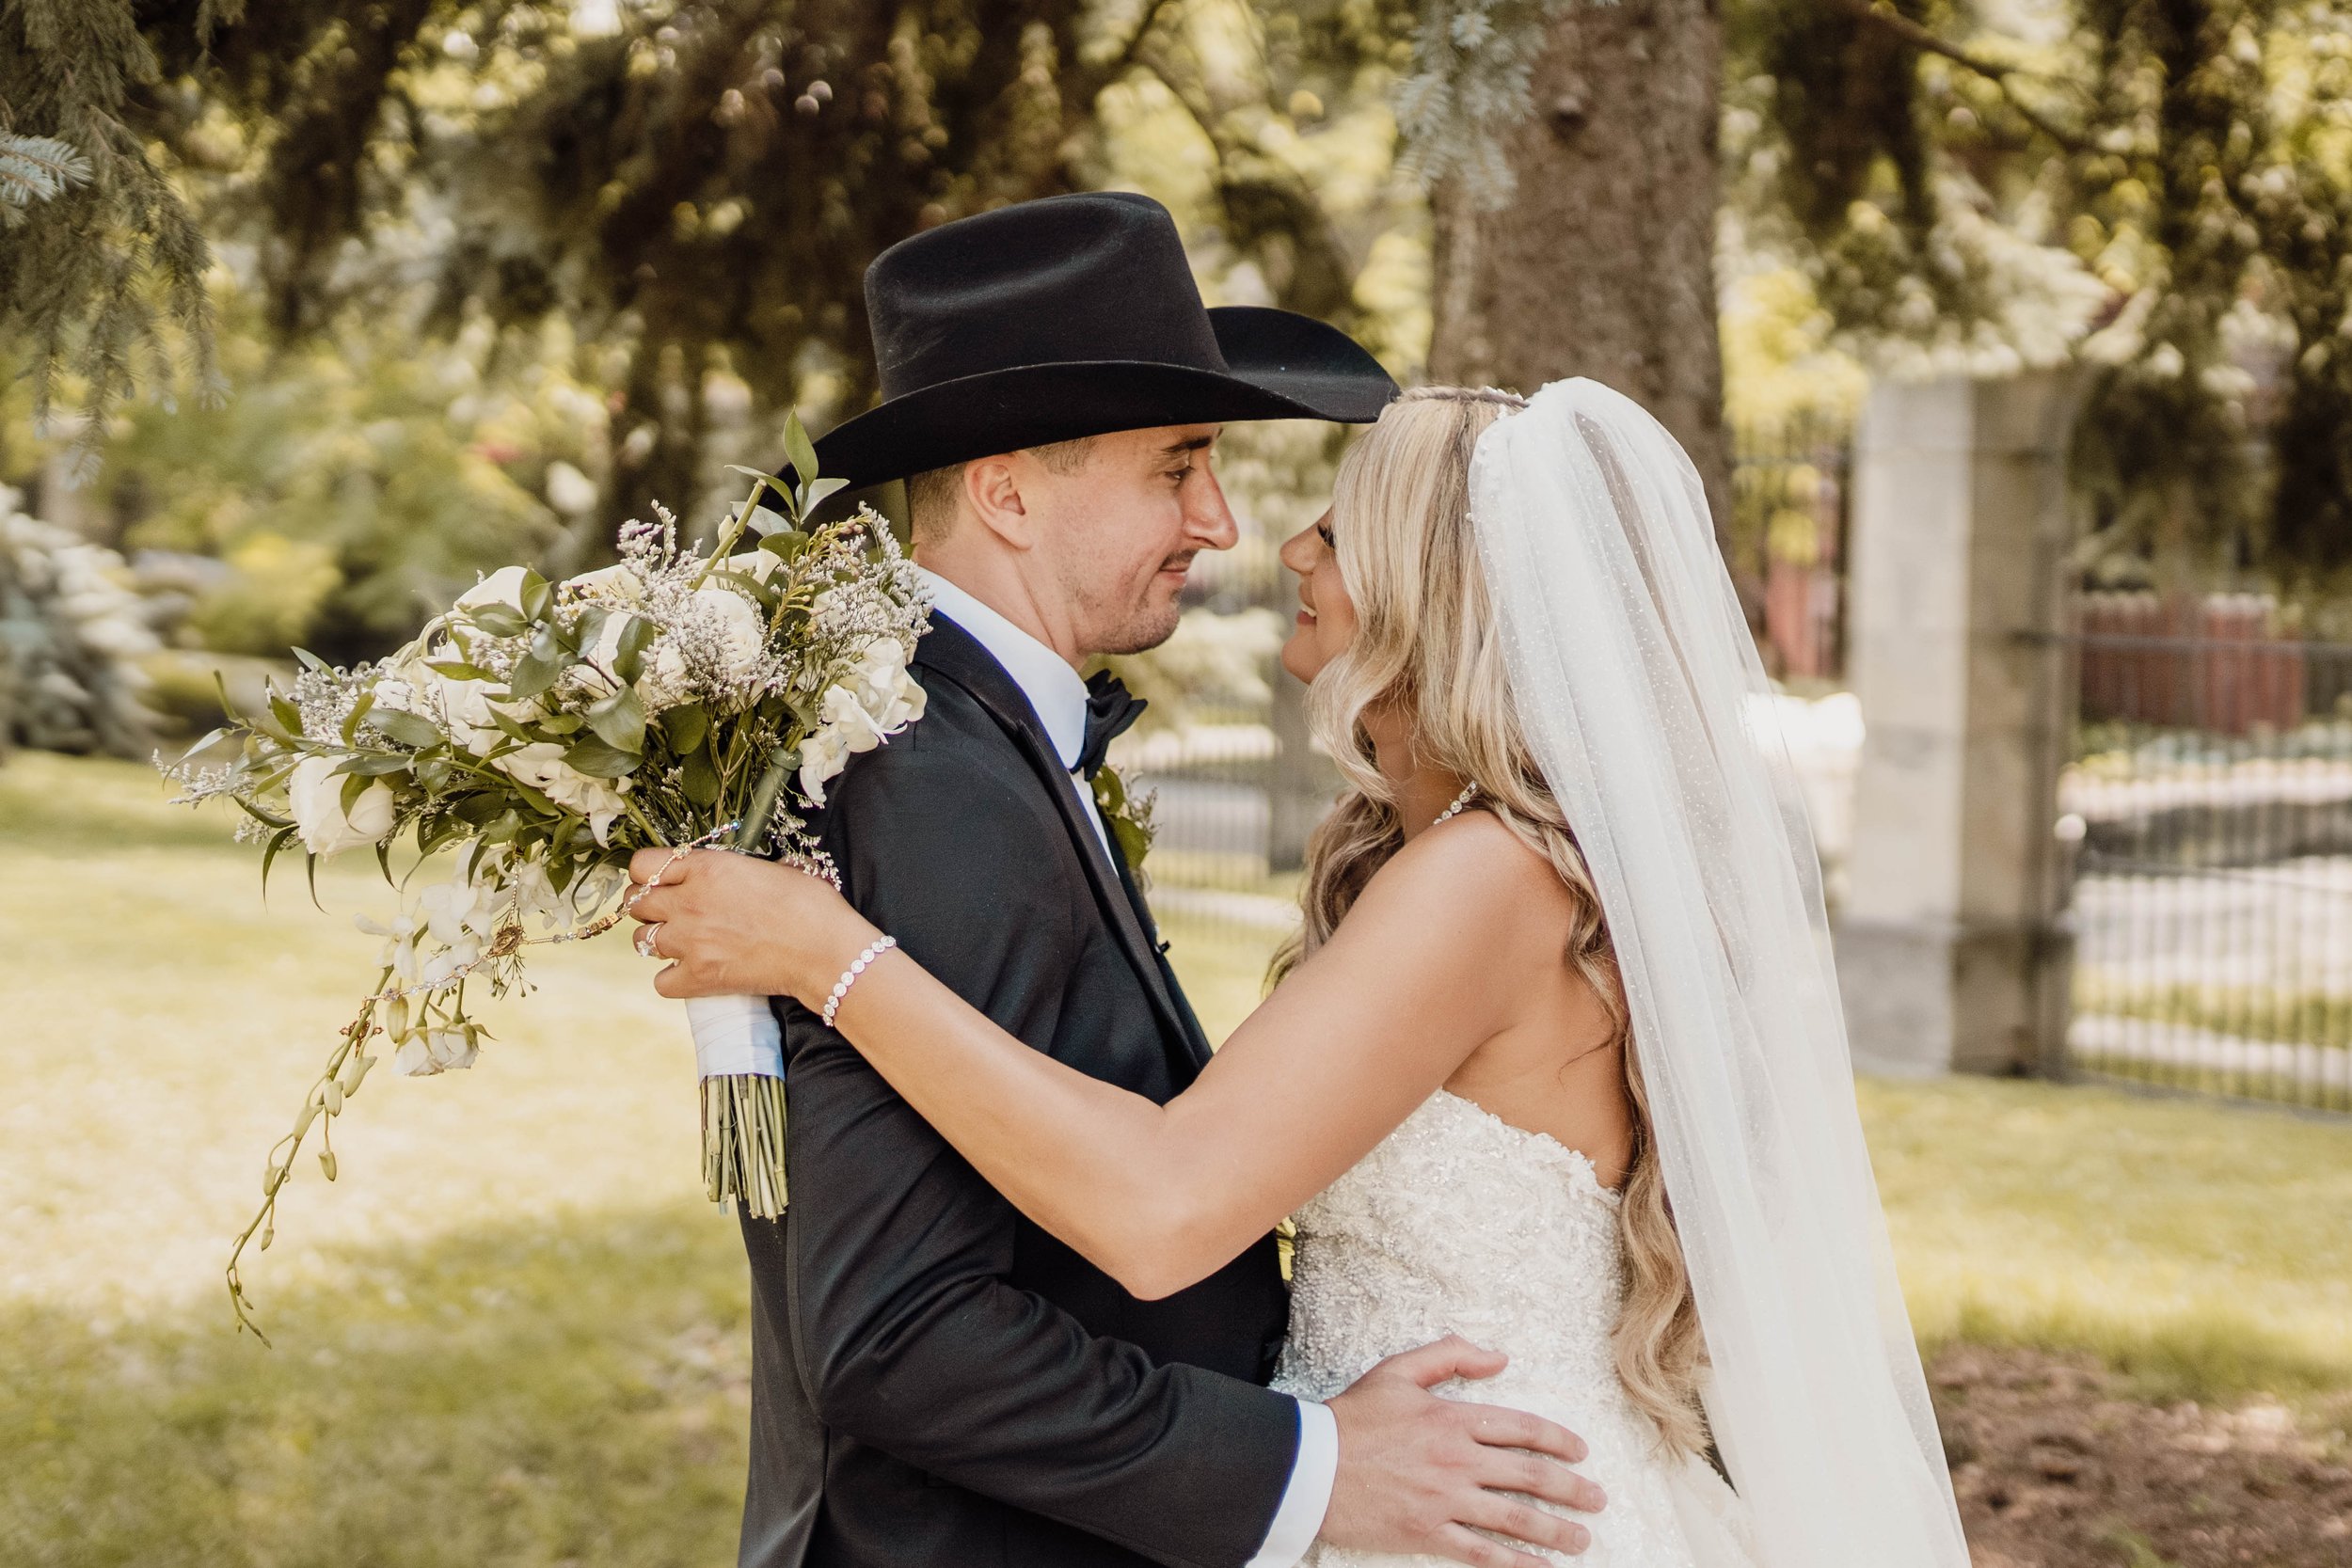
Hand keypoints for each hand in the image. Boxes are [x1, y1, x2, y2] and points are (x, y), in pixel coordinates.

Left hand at [625, 846, 876, 1004]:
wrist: (824, 950)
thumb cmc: (809, 904)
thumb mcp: (768, 868)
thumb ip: (729, 870)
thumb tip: (718, 873)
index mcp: (706, 868)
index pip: (642, 865)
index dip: (648, 873)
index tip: (660, 880)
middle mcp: (689, 902)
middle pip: (635, 903)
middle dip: (649, 906)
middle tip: (671, 912)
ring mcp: (689, 942)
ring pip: (642, 940)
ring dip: (659, 940)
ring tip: (686, 942)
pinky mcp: (698, 978)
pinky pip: (660, 981)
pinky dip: (672, 978)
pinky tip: (692, 971)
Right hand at [1320, 1336, 1603, 1566]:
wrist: (1309, 1466)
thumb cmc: (1352, 1418)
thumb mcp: (1398, 1371)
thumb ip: (1450, 1355)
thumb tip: (1499, 1357)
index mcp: (1452, 1418)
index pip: (1521, 1429)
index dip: (1558, 1441)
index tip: (1580, 1452)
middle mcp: (1457, 1461)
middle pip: (1529, 1476)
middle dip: (1571, 1490)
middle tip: (1597, 1500)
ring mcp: (1445, 1501)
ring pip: (1515, 1518)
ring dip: (1555, 1531)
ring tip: (1582, 1540)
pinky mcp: (1428, 1533)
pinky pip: (1482, 1553)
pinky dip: (1516, 1564)